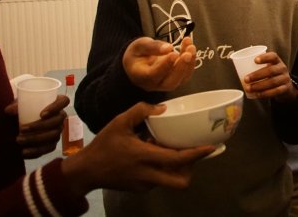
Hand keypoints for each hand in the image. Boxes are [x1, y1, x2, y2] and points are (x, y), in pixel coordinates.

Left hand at [5, 95, 69, 158]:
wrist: (19, 125)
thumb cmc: (23, 110)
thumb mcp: (19, 105)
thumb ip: (15, 106)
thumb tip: (9, 110)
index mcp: (56, 102)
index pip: (64, 101)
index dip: (56, 107)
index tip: (41, 114)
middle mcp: (60, 116)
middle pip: (58, 120)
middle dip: (40, 126)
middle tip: (22, 128)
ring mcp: (58, 131)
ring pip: (53, 136)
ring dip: (35, 139)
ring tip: (19, 140)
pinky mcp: (53, 143)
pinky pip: (48, 148)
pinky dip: (36, 151)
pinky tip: (24, 152)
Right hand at [61, 102, 214, 195]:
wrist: (85, 172)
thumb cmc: (103, 145)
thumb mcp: (119, 122)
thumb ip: (141, 111)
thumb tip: (163, 108)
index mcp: (144, 156)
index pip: (178, 159)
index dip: (198, 154)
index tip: (212, 147)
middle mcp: (147, 174)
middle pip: (181, 181)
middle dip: (192, 168)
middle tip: (193, 152)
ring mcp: (145, 185)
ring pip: (171, 181)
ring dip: (178, 169)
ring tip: (174, 151)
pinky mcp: (141, 189)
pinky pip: (161, 180)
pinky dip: (165, 170)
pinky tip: (158, 156)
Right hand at [123, 36, 196, 91]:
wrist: (139, 62)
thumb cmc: (137, 54)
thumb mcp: (139, 46)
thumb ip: (152, 47)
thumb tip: (169, 48)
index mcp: (140, 76)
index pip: (153, 75)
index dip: (165, 65)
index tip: (173, 53)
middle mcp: (154, 84)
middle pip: (170, 83)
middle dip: (181, 68)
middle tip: (188, 53)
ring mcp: (165, 84)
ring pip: (181, 79)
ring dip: (189, 63)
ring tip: (191, 47)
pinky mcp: (175, 80)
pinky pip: (185, 74)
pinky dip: (191, 62)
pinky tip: (190, 48)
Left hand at [243, 51, 297, 101]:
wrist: (286, 85)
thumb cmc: (272, 74)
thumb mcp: (268, 67)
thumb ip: (258, 67)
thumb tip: (239, 68)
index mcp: (277, 61)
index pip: (273, 56)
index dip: (264, 57)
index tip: (255, 60)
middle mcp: (282, 68)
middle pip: (271, 71)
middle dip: (257, 75)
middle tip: (246, 79)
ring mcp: (285, 78)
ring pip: (272, 82)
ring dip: (259, 86)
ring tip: (248, 88)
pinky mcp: (286, 88)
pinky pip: (275, 91)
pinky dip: (265, 94)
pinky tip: (256, 95)